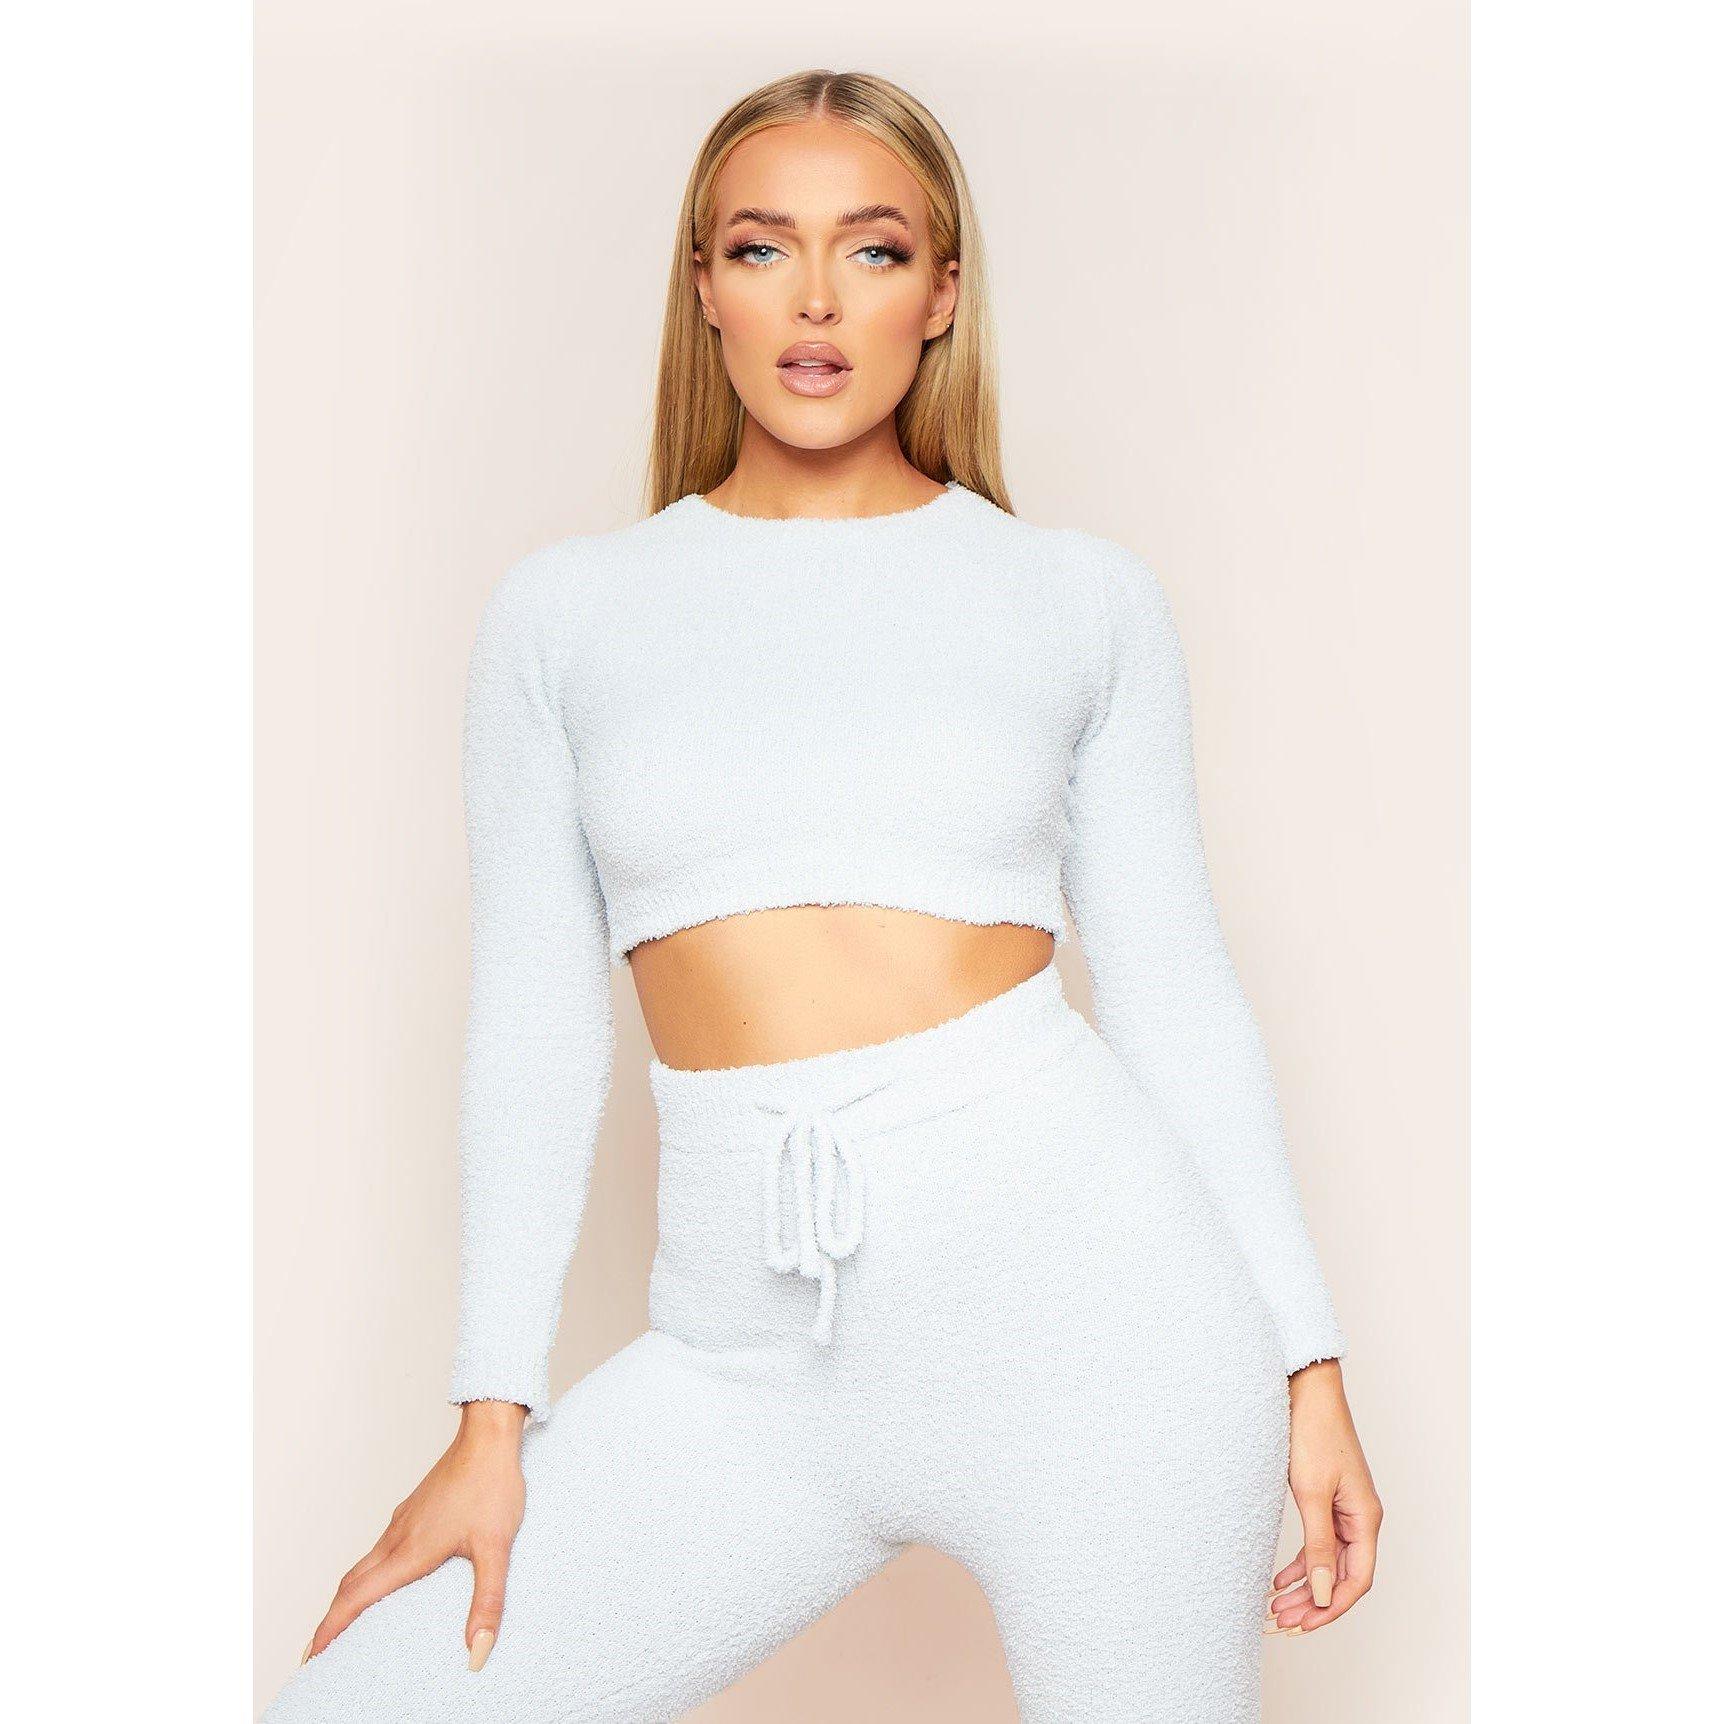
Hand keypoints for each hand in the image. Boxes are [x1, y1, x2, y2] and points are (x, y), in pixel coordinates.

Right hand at [302, 1400, 527, 1671]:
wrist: (489, 1435)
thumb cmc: (492, 1484)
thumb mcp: (496, 1548)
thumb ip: (487, 1602)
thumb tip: (477, 1653)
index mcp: (409, 1550)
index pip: (357, 1597)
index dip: (331, 1629)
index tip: (311, 1656)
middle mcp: (398, 1536)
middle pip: (351, 1583)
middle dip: (332, 1618)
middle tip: (318, 1650)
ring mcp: (404, 1520)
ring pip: (364, 1563)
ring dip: (349, 1594)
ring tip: (346, 1621)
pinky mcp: (414, 1509)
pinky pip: (381, 1547)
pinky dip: (369, 1571)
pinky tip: (386, 1576)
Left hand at [1266, 1359, 1381, 1636]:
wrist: (1306, 1389)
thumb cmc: (1312, 1433)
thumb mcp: (1311, 1493)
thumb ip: (1316, 1546)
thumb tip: (1323, 1594)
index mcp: (1365, 1519)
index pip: (1356, 1580)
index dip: (1331, 1607)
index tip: (1302, 1625)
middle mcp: (1360, 1518)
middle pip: (1341, 1575)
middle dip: (1313, 1602)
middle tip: (1281, 1621)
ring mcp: (1343, 1508)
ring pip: (1327, 1561)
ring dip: (1304, 1586)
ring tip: (1276, 1607)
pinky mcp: (1326, 1498)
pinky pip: (1317, 1542)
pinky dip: (1300, 1563)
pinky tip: (1279, 1578)